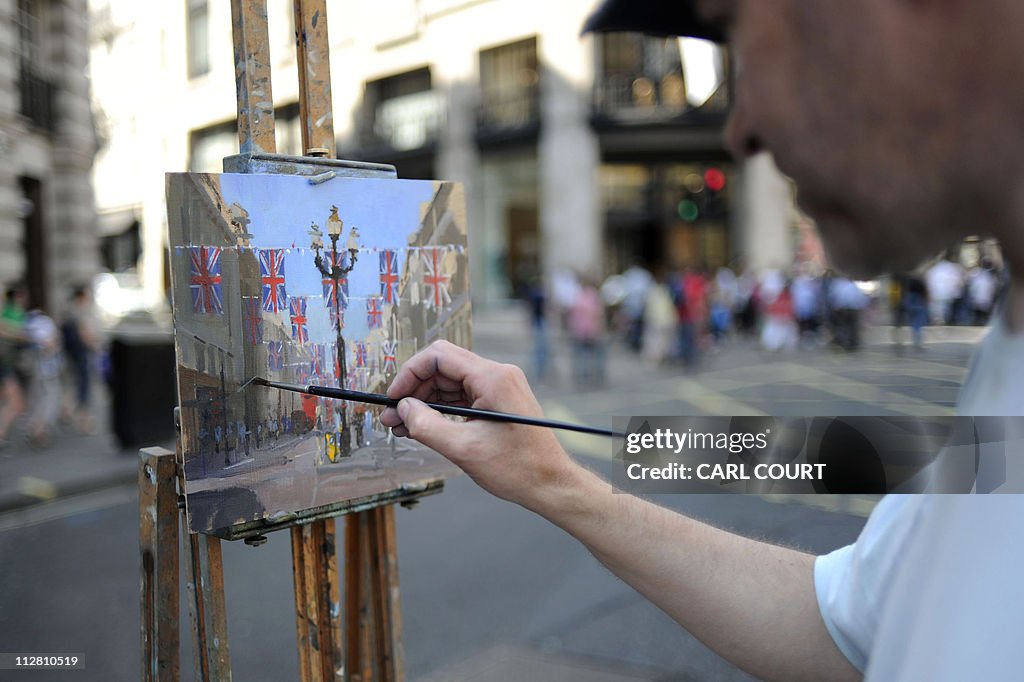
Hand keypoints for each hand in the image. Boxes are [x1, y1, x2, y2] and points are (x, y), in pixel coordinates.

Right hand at [381, 340, 573, 508]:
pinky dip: (441, 409)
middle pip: (443, 368)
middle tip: (392, 417)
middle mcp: (497, 375)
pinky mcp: (498, 400)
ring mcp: (499, 387)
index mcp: (493, 378)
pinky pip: (462, 396)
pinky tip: (422, 426)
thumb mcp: (463, 449)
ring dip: (424, 402)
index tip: (393, 398)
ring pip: (450, 383)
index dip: (409, 374)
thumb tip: (402, 409)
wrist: (551, 483)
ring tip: (402, 426)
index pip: (438, 357)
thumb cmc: (518, 469)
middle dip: (414, 391)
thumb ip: (426, 425)